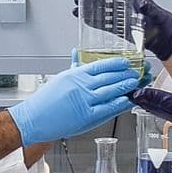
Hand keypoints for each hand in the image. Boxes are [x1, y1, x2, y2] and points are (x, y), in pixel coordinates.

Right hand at [9, 57, 142, 146]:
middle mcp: (81, 86)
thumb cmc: (44, 101)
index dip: (117, 63)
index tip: (126, 62)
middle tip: (137, 72)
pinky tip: (128, 100)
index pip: (101, 65)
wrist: (33, 119)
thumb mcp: (59, 79)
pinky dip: (120, 103)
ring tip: (136, 83)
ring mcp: (85, 101)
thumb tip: (76, 54)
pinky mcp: (87, 116)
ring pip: (112, 91)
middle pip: (110, 77)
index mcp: (75, 75)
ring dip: (126, 86)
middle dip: (126, 74)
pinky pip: (108, 108)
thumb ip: (72, 67)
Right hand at [72, 0, 171, 60]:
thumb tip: (143, 3)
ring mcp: (124, 17)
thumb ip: (150, 9)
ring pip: (103, 11)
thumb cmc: (167, 25)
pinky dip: (95, 22)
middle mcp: (127, 6)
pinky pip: (106, 24)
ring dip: (90, 10)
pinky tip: (86, 20)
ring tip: (77, 10)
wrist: (168, 40)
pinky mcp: (122, 29)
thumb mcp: (159, 14)